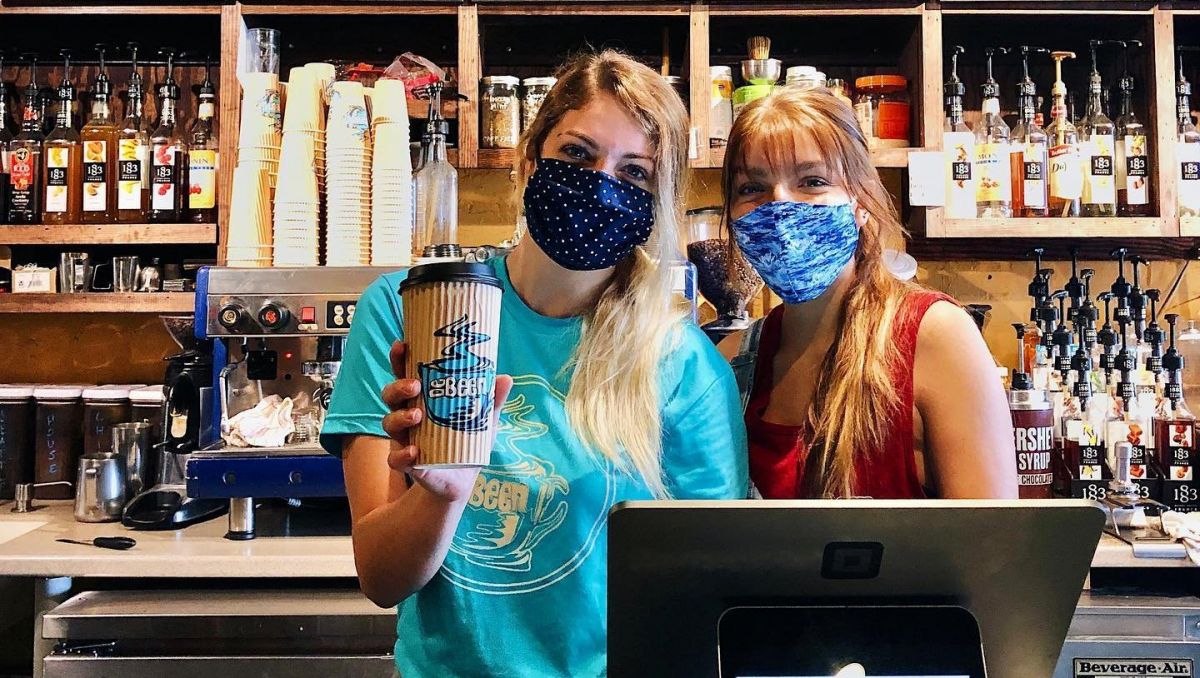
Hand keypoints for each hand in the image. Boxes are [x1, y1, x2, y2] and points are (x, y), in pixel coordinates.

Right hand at [381, 341, 512, 502]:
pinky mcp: (408, 464)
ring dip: (400, 417)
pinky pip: (396, 459)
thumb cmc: (468, 442)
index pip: (404, 373)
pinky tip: (415, 452)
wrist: (462, 480)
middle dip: (398, 386)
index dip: (399, 359)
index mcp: (422, 399)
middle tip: (415, 385)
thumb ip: (492, 400)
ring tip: (416, 416)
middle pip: (390, 395)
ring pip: (389, 423)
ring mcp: (405, 439)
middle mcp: (407, 415)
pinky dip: (403, 456)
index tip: (402, 344)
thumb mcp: (484, 419)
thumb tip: (505, 378)